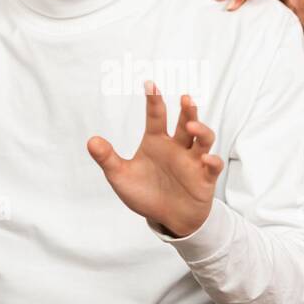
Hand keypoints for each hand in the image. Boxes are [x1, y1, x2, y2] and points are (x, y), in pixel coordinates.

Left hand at [87, 82, 223, 238]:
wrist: (168, 219)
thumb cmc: (146, 194)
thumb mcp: (121, 176)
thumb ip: (108, 159)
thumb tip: (91, 141)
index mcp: (157, 142)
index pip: (156, 116)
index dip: (154, 100)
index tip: (150, 84)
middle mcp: (177, 148)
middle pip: (186, 122)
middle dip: (187, 110)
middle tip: (184, 98)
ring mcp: (192, 161)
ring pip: (203, 139)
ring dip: (201, 130)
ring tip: (192, 126)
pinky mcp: (204, 178)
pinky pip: (213, 166)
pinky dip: (212, 161)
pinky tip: (206, 159)